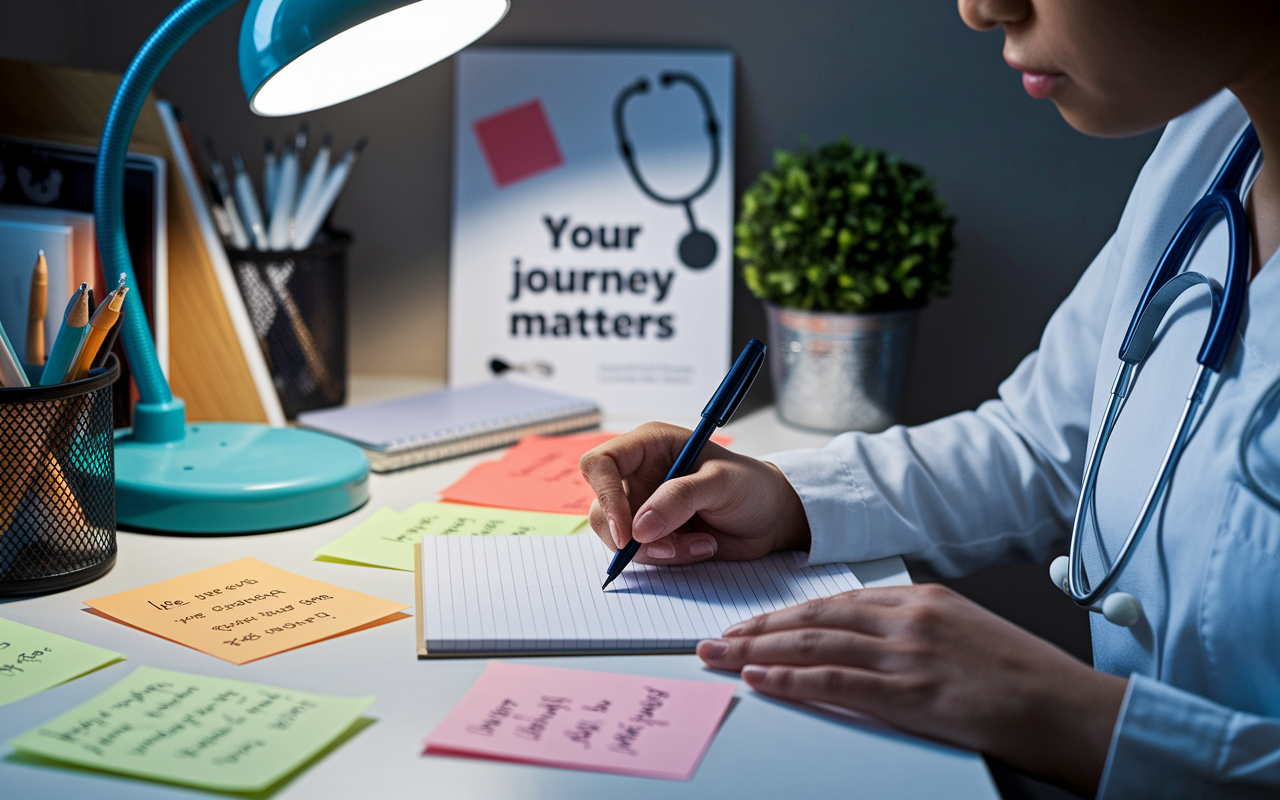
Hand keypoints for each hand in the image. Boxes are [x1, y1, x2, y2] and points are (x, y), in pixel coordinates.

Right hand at [578, 422, 809, 563]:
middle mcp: (639, 474)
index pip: (601, 464)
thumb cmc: (750, 485)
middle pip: (602, 509)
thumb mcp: (721, 483)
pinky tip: (700, 547)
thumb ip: (680, 498)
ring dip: (658, 550)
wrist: (770, 517)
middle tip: (671, 548)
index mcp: (649, 445)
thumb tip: (639, 527)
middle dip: (634, 537)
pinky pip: (642, 555)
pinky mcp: (653, 534)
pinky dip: (670, 558)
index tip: (627, 531)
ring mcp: (643, 507)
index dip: (606, 496)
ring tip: (699, 543)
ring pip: (619, 538)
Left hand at [696, 584, 1126, 795]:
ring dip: (758, 651)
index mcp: (919, 598)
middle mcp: (907, 618)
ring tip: (720, 656)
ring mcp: (908, 654)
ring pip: (814, 644)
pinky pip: (837, 682)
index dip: (784, 613)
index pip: (834, 601)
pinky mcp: (912, 693)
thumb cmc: (1022, 676)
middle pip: (813, 618)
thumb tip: (863, 641)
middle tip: (715, 638)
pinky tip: (760, 679)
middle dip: (757, 628)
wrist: (1068, 705)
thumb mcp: (964, 632)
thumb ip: (912, 628)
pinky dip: (792, 678)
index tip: (751, 623)